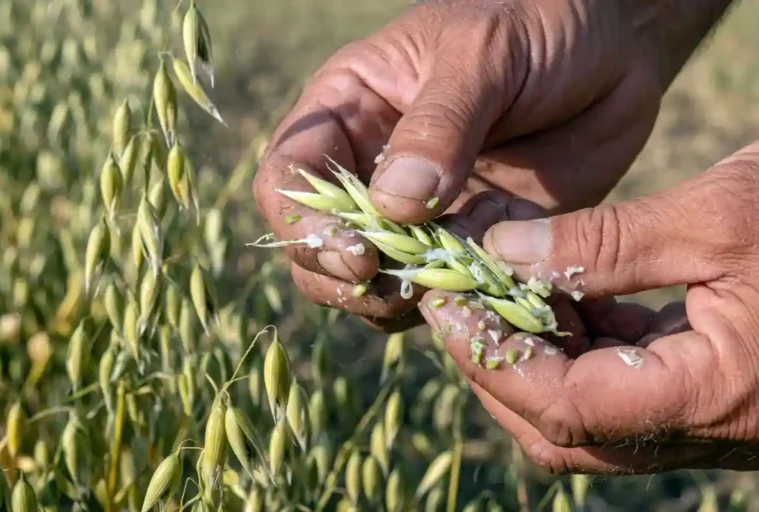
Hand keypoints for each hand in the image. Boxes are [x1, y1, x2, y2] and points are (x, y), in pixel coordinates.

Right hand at [252, 0, 727, 329]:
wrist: (612, 50)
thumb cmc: (536, 23)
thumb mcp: (483, 53)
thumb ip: (438, 125)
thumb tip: (392, 207)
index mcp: (348, 113)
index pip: (287, 179)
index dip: (306, 225)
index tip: (358, 254)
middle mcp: (370, 171)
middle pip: (318, 248)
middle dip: (346, 280)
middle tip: (402, 290)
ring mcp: (419, 215)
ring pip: (377, 283)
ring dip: (404, 301)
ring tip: (457, 290)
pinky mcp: (469, 242)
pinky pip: (447, 291)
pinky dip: (464, 304)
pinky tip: (496, 292)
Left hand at [418, 141, 758, 473]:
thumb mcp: (717, 216)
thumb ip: (603, 243)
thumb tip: (502, 255)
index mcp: (708, 397)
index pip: (558, 405)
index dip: (486, 355)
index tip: (441, 300)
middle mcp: (702, 425)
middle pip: (558, 423)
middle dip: (495, 361)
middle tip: (458, 297)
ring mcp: (702, 414)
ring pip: (581, 408)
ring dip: (530, 351)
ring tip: (497, 287)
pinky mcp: (704, 388)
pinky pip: (617, 381)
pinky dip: (574, 342)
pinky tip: (558, 291)